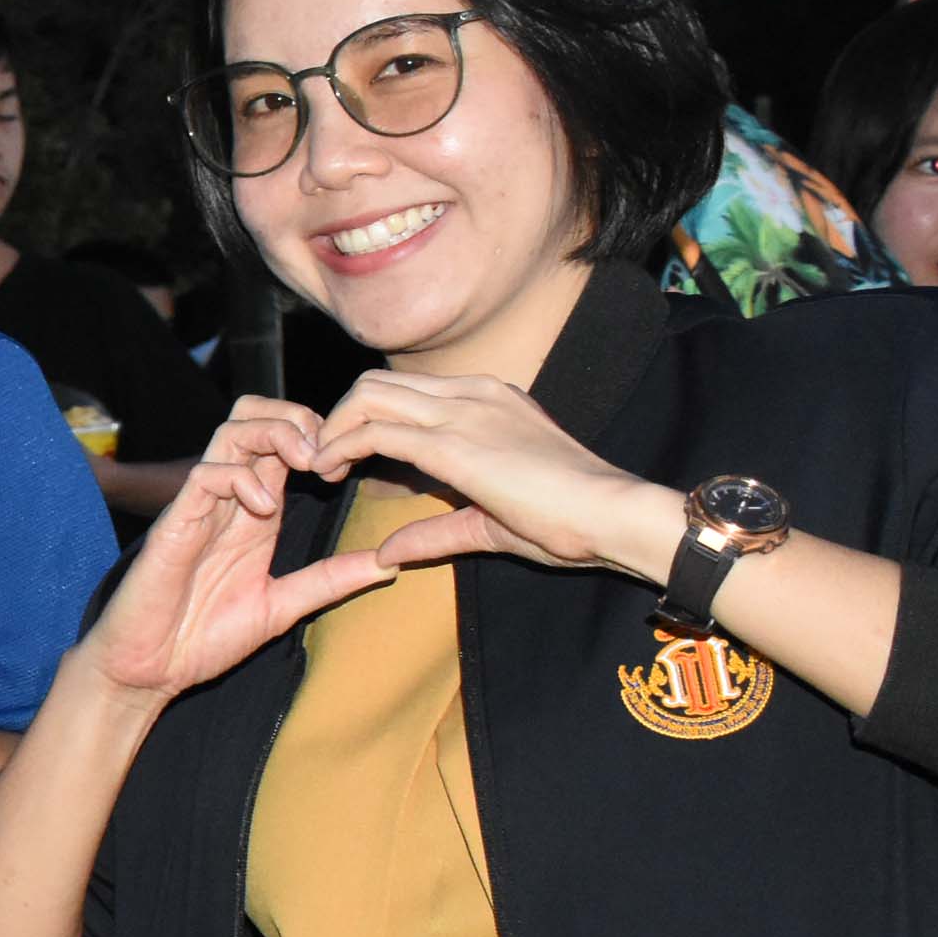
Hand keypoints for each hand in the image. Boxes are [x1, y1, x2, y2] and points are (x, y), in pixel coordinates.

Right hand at [82, 400, 399, 701]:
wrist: (149, 670)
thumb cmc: (202, 639)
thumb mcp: (283, 606)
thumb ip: (329, 580)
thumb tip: (389, 565)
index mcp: (254, 512)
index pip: (283, 442)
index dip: (318, 437)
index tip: (344, 470)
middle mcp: (228, 499)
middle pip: (253, 416)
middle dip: (294, 417)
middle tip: (323, 453)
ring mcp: (199, 507)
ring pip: (231, 431)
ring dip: (274, 434)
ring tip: (304, 464)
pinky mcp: (174, 523)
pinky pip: (206, 474)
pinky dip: (241, 478)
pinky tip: (264, 510)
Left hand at [306, 370, 683, 576]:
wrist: (615, 515)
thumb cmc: (570, 521)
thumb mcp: (489, 524)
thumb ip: (435, 532)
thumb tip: (387, 553)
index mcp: (488, 401)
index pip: (406, 393)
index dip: (364, 421)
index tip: (345, 459)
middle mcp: (473, 394)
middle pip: (376, 383)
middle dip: (338, 417)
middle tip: (324, 461)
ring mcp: (465, 413)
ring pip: (369, 396)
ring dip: (333, 429)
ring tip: (322, 468)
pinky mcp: (456, 444)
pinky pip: (377, 431)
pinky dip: (342, 447)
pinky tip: (330, 471)